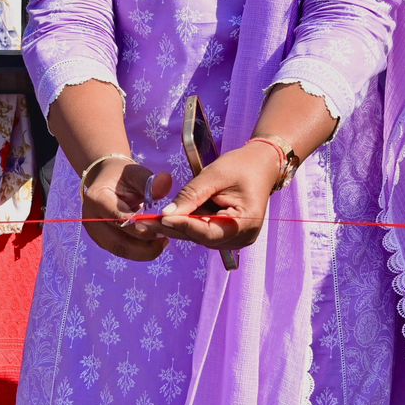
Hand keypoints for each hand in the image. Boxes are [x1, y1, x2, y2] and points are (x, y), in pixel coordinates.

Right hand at [82, 158, 170, 261]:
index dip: (139, 226)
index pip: (117, 218)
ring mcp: (95, 232)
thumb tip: (166, 184)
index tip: (160, 229)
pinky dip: (140, 251)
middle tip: (166, 239)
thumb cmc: (123, 176)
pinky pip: (122, 251)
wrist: (107, 181)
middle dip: (144, 246)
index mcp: (97, 198)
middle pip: (117, 241)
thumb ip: (150, 181)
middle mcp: (91, 219)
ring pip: (120, 250)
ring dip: (144, 251)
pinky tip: (155, 244)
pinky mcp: (102, 240)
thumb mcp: (136, 173)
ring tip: (163, 242)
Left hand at [159, 142, 281, 252]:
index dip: (184, 226)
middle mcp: (242, 238)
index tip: (161, 219)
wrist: (261, 165)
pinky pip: (202, 232)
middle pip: (201, 237)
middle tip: (144, 223)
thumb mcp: (214, 175)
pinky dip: (186, 224)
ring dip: (177, 227)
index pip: (209, 231)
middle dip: (174, 228)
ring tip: (148, 222)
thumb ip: (191, 195)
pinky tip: (166, 219)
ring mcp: (235, 239)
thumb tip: (166, 214)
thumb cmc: (241, 166)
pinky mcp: (226, 235)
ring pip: (199, 236)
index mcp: (246, 223)